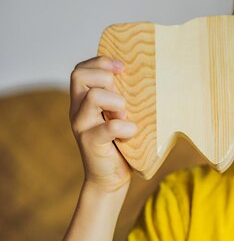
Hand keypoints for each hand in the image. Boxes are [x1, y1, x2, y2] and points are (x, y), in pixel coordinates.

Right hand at [69, 56, 136, 192]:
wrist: (111, 178)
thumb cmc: (122, 143)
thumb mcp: (120, 115)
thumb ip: (123, 97)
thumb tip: (148, 76)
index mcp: (83, 100)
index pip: (81, 69)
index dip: (101, 62)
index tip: (122, 67)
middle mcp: (78, 110)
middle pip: (79, 75)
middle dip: (105, 77)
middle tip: (122, 95)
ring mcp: (82, 125)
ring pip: (93, 97)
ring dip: (117, 101)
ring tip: (125, 114)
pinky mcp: (90, 142)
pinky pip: (108, 127)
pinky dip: (125, 127)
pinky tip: (132, 132)